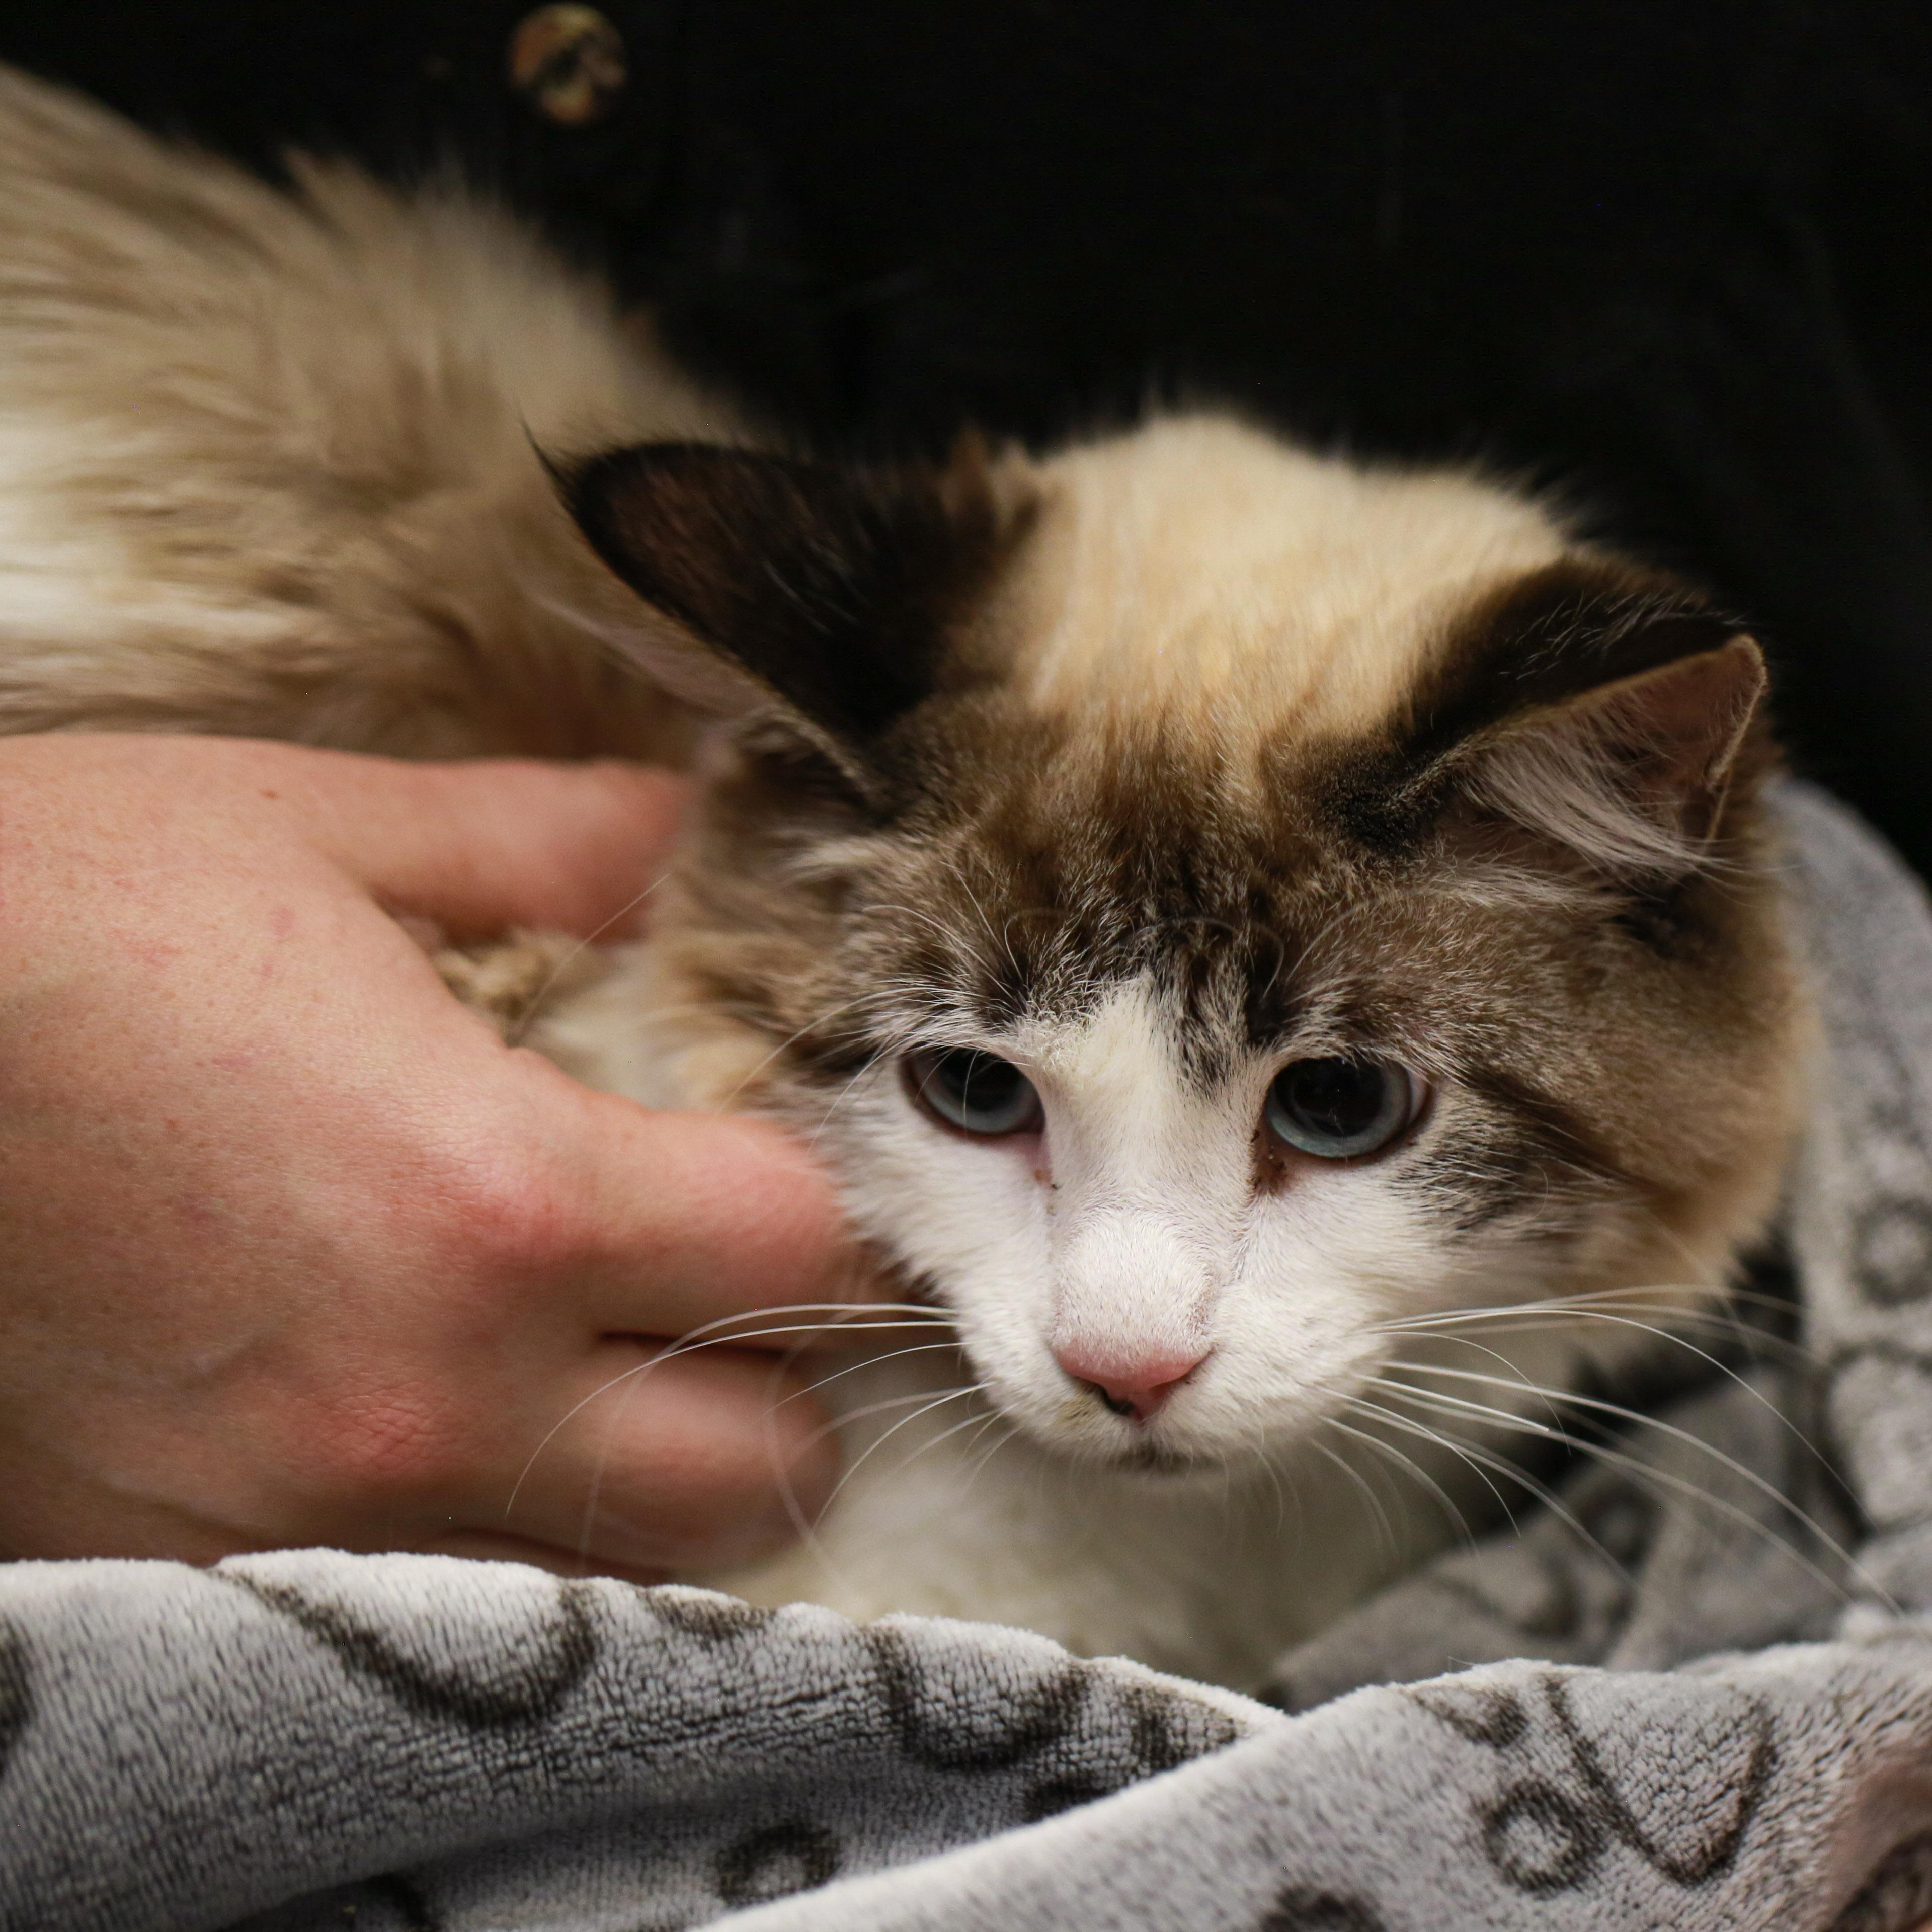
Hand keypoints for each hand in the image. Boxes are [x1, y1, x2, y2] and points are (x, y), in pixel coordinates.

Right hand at [0, 733, 860, 1578]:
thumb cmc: (48, 921)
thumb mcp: (314, 833)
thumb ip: (552, 841)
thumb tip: (692, 834)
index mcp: (500, 1200)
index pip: (806, 1258)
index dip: (834, 1208)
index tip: (797, 1169)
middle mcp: (433, 1399)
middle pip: (759, 1468)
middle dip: (779, 1375)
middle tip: (720, 1283)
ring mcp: (319, 1519)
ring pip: (622, 1568)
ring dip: (651, 1468)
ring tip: (593, 1355)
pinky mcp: (204, 1576)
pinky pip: (450, 1598)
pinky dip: (500, 1524)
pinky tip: (450, 1412)